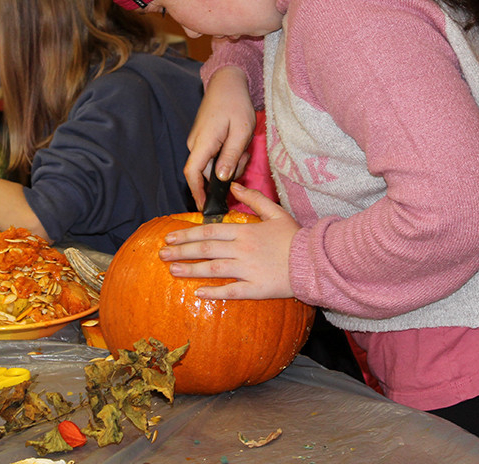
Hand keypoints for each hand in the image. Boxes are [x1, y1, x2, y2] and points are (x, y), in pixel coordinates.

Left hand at [157, 184, 297, 299]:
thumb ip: (253, 198)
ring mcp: (248, 270)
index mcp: (245, 231)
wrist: (315, 260)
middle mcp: (242, 249)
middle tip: (162, 255)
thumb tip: (233, 186)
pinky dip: (214, 292)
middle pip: (205, 249)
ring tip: (172, 270)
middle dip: (181, 251)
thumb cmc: (295, 237)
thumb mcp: (275, 212)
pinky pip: (231, 291)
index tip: (170, 237)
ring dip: (190, 270)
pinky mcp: (257, 288)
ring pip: (213, 269)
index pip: (209, 231)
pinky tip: (198, 293)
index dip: (187, 234)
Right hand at [184, 67, 254, 205]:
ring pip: (212, 164)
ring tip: (243, 147)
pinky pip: (213, 155)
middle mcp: (195, 144)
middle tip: (244, 158)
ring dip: (229, 162)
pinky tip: (238, 142)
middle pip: (206, 172)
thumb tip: (222, 179)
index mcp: (203, 143)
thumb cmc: (236, 104)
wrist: (227, 82)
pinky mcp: (204, 138)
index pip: (192, 174)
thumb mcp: (241, 131)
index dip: (197, 193)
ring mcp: (198, 140)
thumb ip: (231, 156)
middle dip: (226, 173)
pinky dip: (227, 154)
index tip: (205, 208)